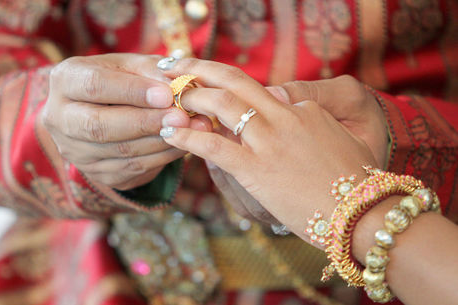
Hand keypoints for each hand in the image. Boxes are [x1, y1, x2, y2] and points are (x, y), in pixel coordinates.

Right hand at [42, 53, 209, 190]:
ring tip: (192, 129)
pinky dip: (163, 157)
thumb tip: (179, 85)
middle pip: (100, 126)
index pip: (94, 86)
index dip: (131, 92)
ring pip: (120, 151)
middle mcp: (60, 118)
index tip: (166, 94)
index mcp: (65, 80)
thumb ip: (152, 71)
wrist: (102, 110)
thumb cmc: (119, 79)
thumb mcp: (131, 65)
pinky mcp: (97, 173)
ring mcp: (76, 151)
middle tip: (181, 116)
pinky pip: (134, 168)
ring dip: (161, 141)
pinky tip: (184, 144)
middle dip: (145, 122)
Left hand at [159, 58, 377, 243]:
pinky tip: (169, 134)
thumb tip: (283, 104)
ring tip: (172, 99)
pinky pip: (215, 147)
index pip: (258, 92)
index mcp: (304, 108)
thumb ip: (313, 117)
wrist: (365, 213)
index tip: (209, 91)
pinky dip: (188, 138)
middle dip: (201, 69)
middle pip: (235, 81)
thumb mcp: (344, 137)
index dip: (228, 90)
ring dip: (191, 98)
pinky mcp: (257, 170)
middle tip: (177, 68)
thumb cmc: (357, 180)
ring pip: (221, 106)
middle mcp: (285, 116)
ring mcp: (270, 141)